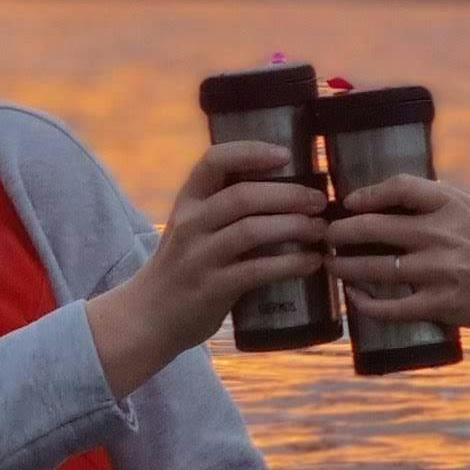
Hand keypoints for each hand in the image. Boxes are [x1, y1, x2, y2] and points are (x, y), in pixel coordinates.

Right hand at [84, 141, 329, 399]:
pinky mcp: (211, 288)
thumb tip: (290, 191)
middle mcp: (190, 223)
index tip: (286, 155)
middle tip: (320, 201)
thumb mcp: (193, 227)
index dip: (251, 152)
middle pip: (243, 196)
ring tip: (320, 230)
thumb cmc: (183, 267)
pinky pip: (256, 270)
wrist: (148, 317)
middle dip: (289, 195)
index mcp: (188, 201)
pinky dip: (290, 264)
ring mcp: (198, 257)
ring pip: (251, 231)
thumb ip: (226, 208)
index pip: (214, 161)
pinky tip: (311, 263)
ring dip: (294, 227)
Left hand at [323, 172, 469, 337]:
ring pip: (375, 268)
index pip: (398, 187)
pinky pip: (390, 306)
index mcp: (450, 204)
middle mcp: (442, 235)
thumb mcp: (467, 209)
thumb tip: (377, 198)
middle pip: (374, 227)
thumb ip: (429, 200)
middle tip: (325, 236)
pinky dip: (365, 303)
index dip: (366, 194)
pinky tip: (353, 297)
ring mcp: (439, 271)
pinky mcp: (439, 304)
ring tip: (331, 265)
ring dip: (344, 268)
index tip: (347, 204)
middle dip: (340, 232)